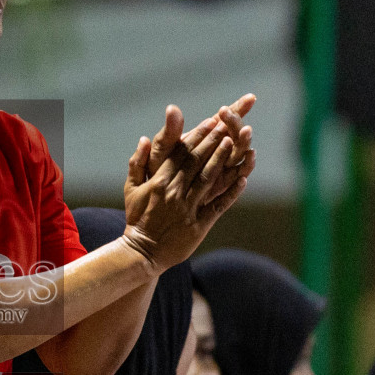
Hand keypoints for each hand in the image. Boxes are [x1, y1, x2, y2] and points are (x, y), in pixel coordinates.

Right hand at [122, 116, 254, 271]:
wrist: (142, 252)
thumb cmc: (136, 219)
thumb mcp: (131, 190)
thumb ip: (137, 163)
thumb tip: (145, 139)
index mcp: (159, 182)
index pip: (181, 153)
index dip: (197, 136)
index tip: (210, 122)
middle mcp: (174, 192)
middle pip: (197, 162)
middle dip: (213, 141)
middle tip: (227, 125)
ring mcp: (187, 209)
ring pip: (208, 179)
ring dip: (221, 160)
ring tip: (234, 143)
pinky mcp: (198, 225)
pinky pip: (218, 206)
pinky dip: (231, 192)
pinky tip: (243, 179)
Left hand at [140, 95, 256, 180]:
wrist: (155, 202)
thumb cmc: (155, 173)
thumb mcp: (160, 151)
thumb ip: (169, 133)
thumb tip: (172, 108)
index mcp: (201, 139)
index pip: (223, 120)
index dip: (238, 108)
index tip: (249, 98)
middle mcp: (215, 153)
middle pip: (234, 134)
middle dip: (237, 122)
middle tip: (239, 110)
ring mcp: (221, 170)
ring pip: (240, 154)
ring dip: (244, 141)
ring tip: (246, 130)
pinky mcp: (221, 188)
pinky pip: (237, 176)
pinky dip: (246, 166)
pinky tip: (250, 156)